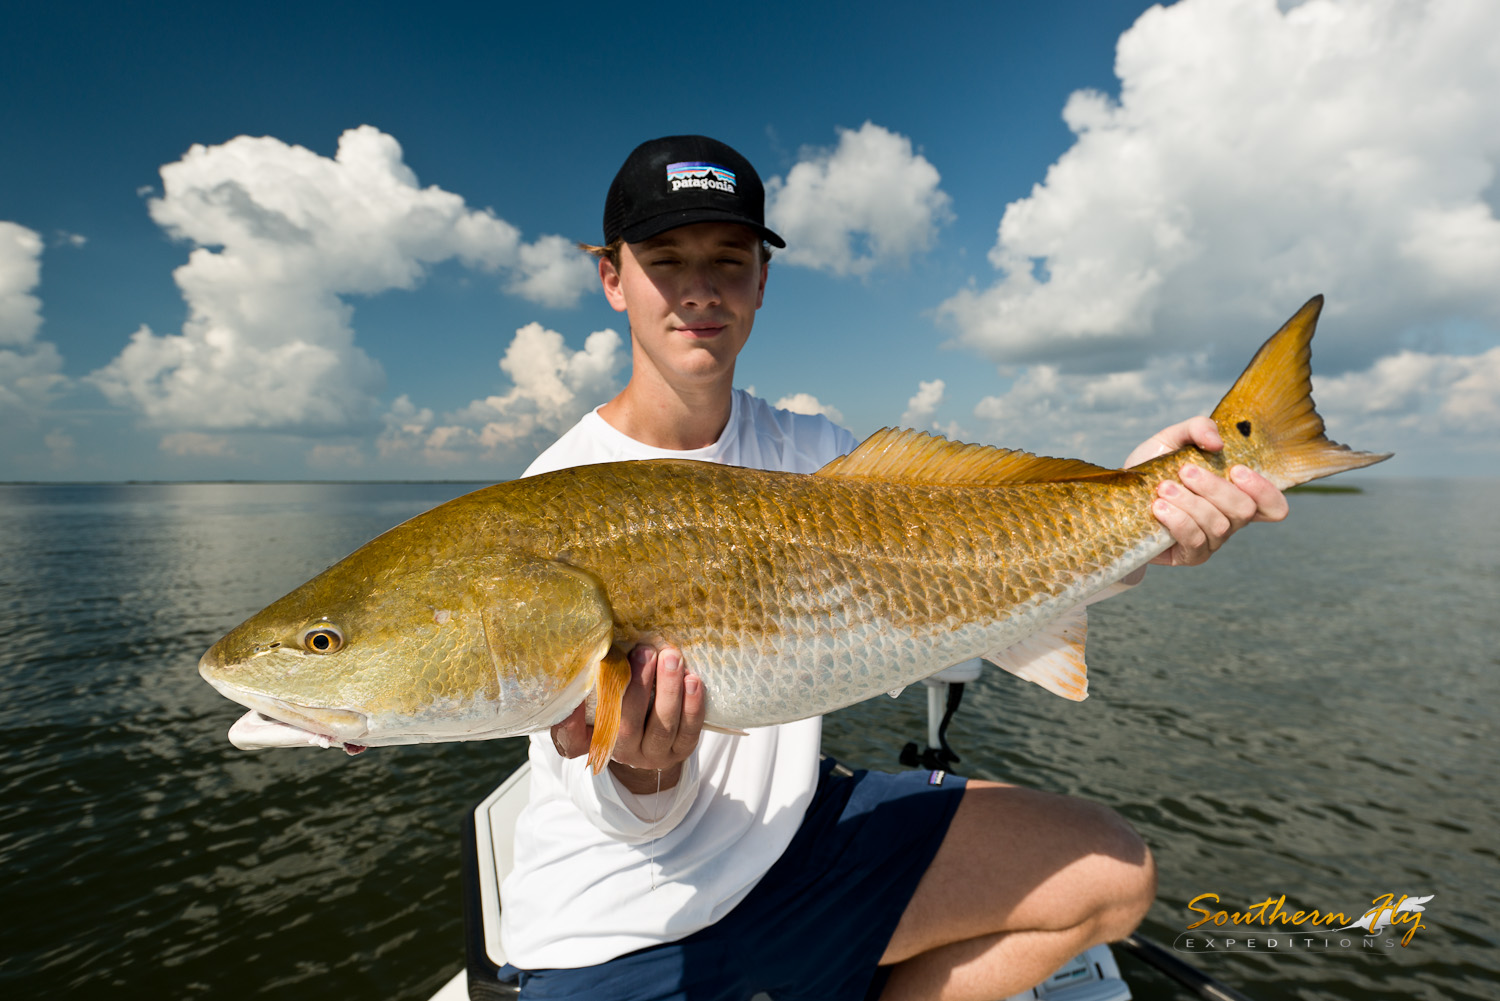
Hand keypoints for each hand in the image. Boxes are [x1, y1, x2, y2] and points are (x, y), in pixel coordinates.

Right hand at [549, 644, 704, 793]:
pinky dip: (692, 706)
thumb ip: (593, 686)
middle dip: (637, 686)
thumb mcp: (600, 702)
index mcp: (594, 740)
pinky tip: (693, 680)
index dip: (569, 722)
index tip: (574, 696)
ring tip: (672, 658)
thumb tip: (592, 653)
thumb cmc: (621, 709)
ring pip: (662, 727)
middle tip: (645, 652)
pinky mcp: (681, 751)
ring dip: (669, 690)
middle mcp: (622, 751)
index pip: (572, 739)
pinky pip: (689, 732)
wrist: (651, 739)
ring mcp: (653, 754)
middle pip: (627, 725)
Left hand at [1125, 416, 1288, 566]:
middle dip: (1215, 488)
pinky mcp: (1190, 555)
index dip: (1265, 490)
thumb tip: (1217, 442)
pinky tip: (1159, 508)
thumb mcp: (1172, 439)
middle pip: (1245, 510)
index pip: (1273, 505)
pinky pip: (1194, 540)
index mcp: (1236, 493)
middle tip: (1185, 471)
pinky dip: (1178, 520)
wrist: (1118, 498)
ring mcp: (1212, 541)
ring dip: (1190, 502)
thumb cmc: (1153, 468)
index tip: (1235, 469)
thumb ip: (1197, 428)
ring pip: (1219, 525)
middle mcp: (1230, 520)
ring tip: (1163, 487)